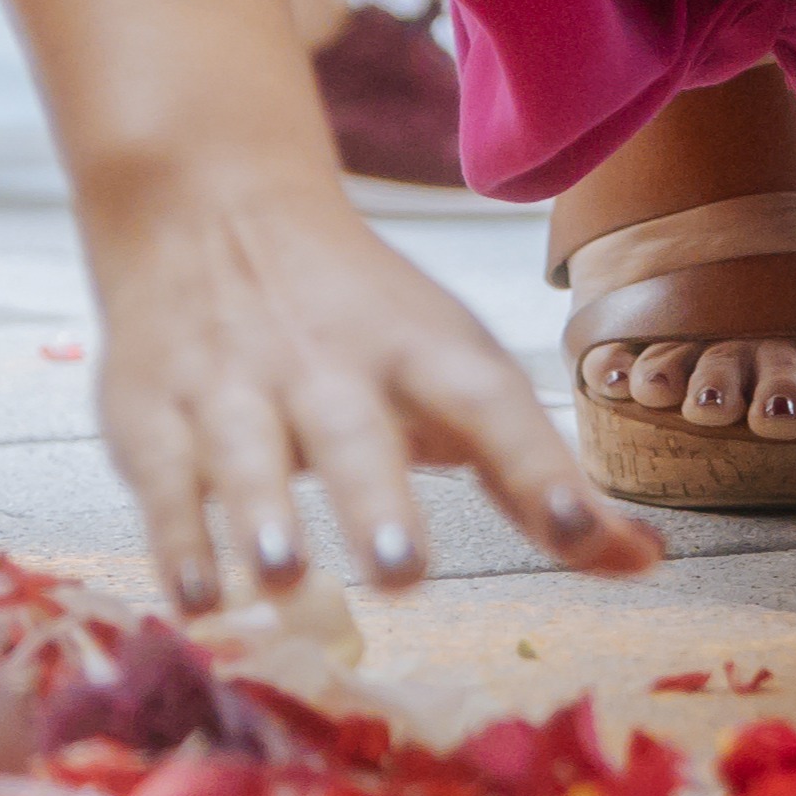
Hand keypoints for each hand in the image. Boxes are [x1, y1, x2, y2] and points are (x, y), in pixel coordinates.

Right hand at [87, 154, 660, 606]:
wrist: (205, 199)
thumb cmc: (357, 316)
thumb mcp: (453, 369)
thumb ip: (534, 474)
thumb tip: (644, 561)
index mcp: (416, 349)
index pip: (488, 403)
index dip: (537, 468)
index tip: (580, 532)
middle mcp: (325, 362)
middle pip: (353, 429)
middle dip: (374, 498)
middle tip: (402, 570)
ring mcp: (231, 382)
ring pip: (245, 448)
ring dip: (263, 512)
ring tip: (283, 576)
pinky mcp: (151, 408)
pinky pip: (162, 474)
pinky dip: (178, 535)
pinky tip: (201, 596)